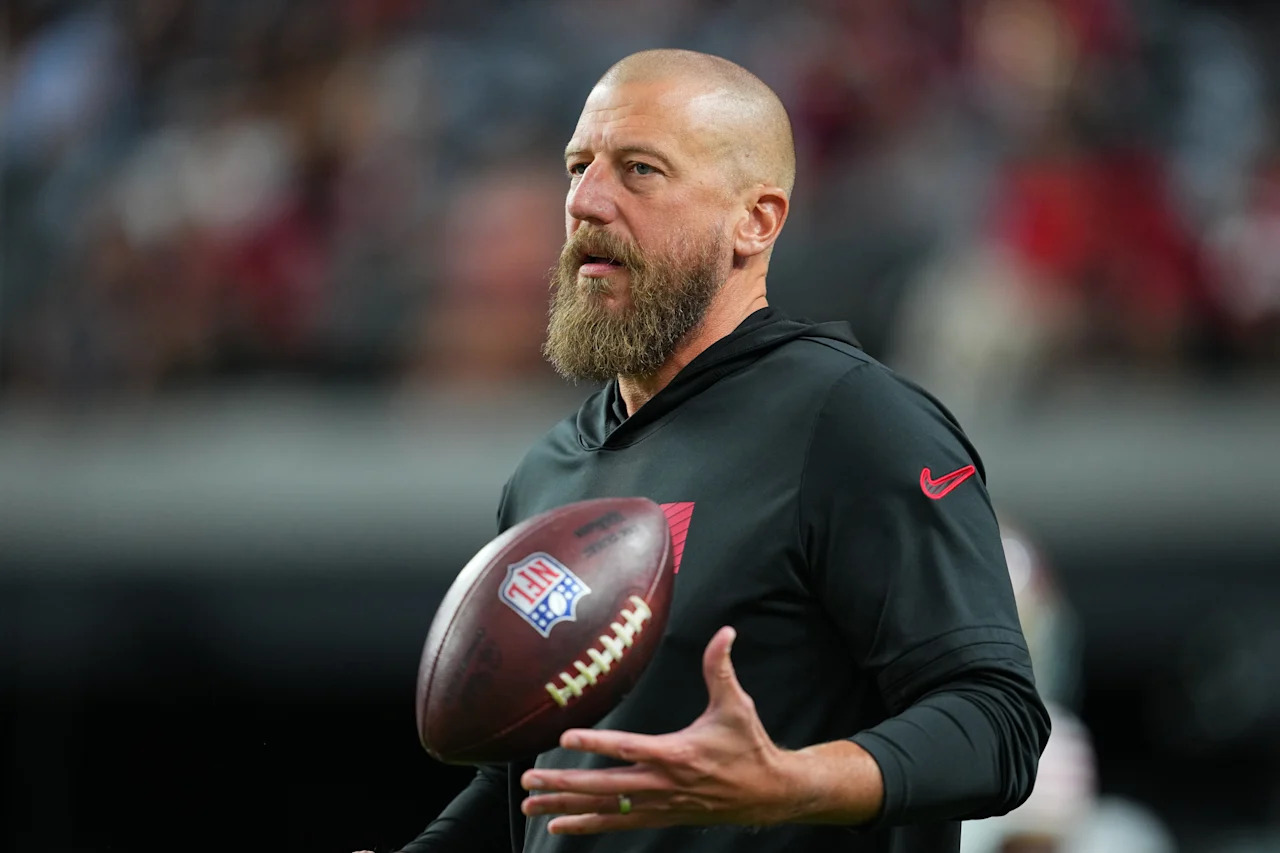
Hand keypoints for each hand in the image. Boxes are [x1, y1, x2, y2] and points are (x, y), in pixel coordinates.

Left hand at [519, 626, 805, 834]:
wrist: (766, 793)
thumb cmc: (748, 747)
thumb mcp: (736, 705)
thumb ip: (721, 668)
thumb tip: (725, 632)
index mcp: (675, 754)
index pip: (627, 747)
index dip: (595, 744)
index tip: (564, 740)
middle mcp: (661, 784)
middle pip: (604, 786)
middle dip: (563, 784)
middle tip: (529, 780)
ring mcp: (658, 804)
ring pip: (604, 808)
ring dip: (566, 807)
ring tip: (531, 804)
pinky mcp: (660, 816)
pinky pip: (617, 823)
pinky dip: (587, 824)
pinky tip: (559, 826)